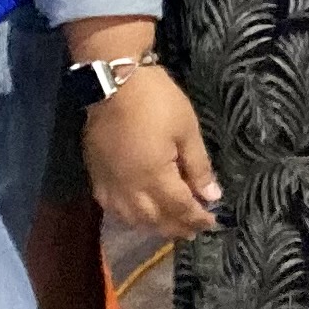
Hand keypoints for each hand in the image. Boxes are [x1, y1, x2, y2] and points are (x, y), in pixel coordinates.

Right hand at [87, 66, 220, 236]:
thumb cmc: (156, 101)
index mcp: (154, 176)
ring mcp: (109, 182)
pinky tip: (137, 213)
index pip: (180, 209)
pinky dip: (127, 216)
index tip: (212, 223)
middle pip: (154, 219)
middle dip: (176, 227)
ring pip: (131, 218)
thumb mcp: (187, 130)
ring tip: (170, 224)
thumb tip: (213, 196)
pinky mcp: (95, 174)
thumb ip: (199, 167)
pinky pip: (110, 206)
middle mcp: (129, 187)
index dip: (197, 218)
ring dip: (152, 226)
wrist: (112, 81)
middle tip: (194, 228)